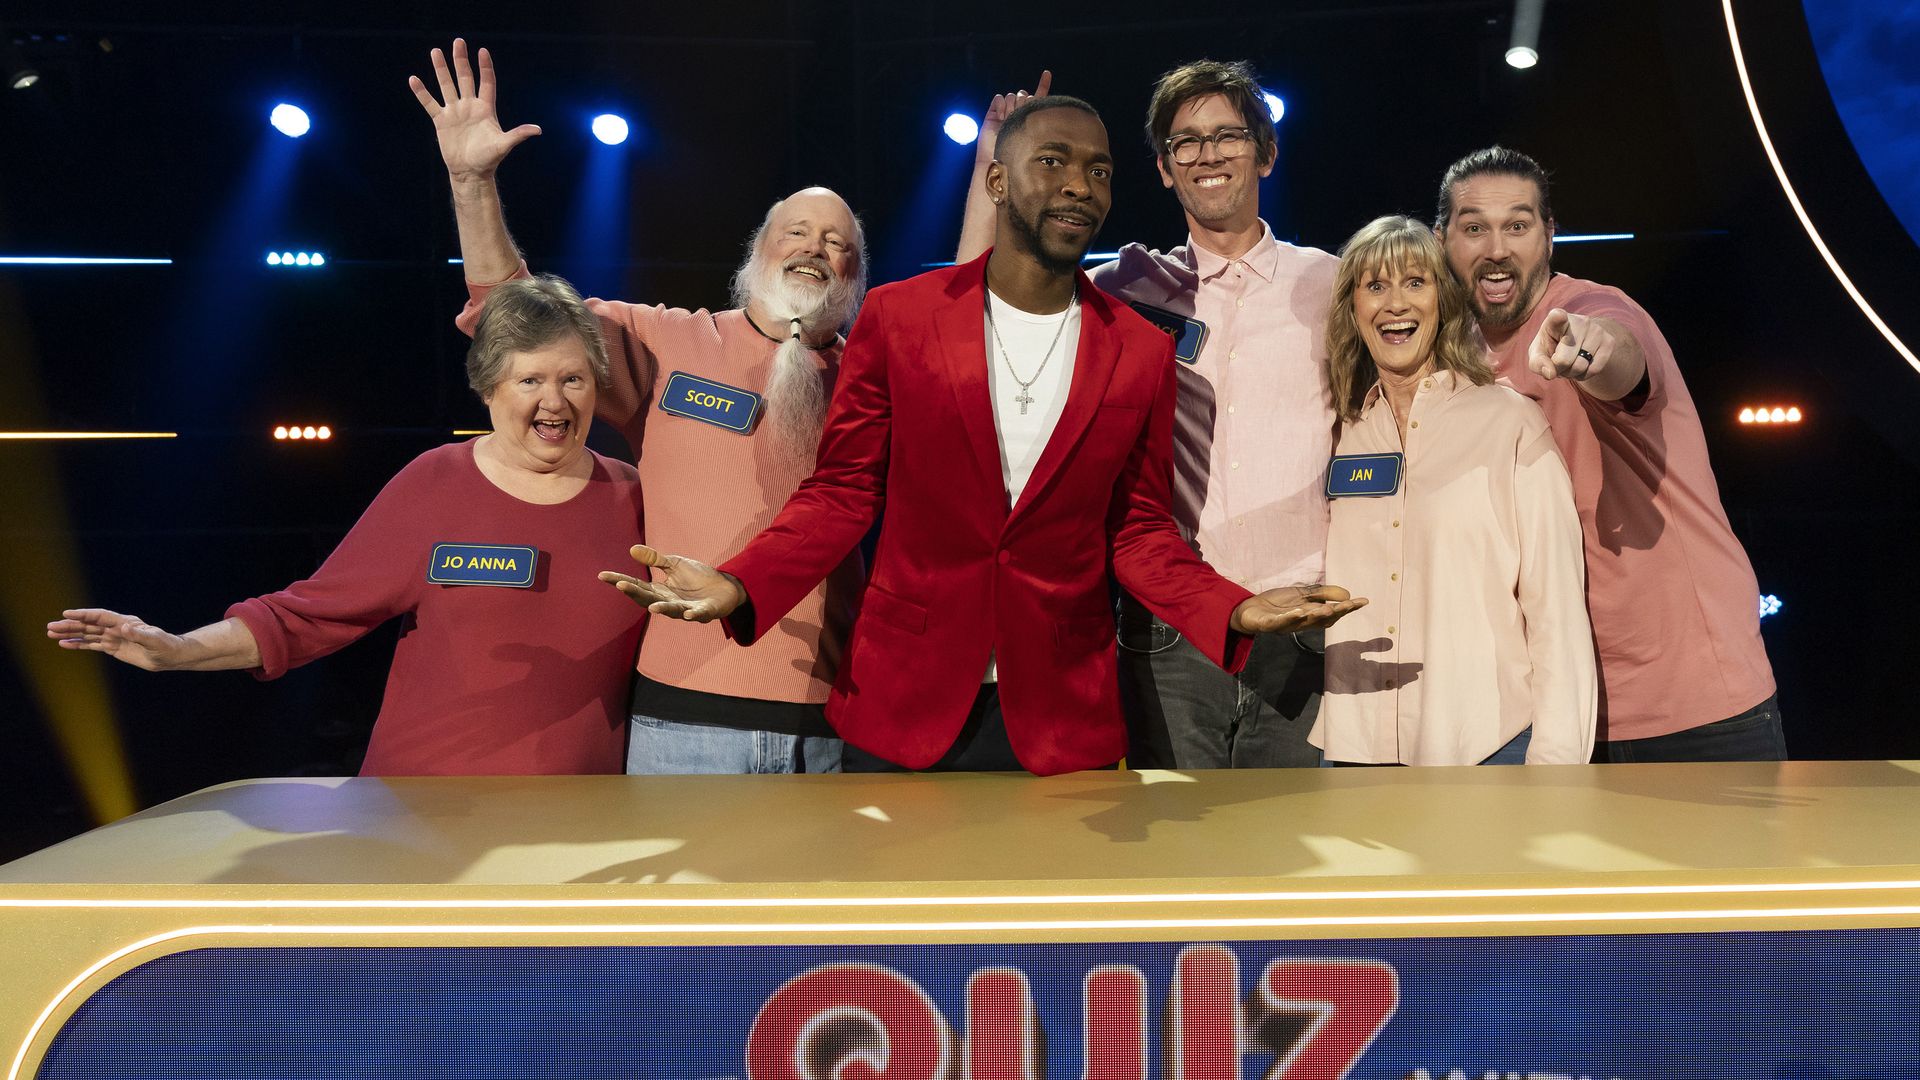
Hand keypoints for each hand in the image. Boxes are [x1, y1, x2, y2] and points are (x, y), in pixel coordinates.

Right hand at [47, 609, 189, 670]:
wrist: (170, 656)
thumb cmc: (165, 646)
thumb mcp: (155, 640)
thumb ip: (139, 634)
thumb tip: (124, 627)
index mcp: (125, 622)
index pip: (100, 616)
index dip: (84, 615)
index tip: (67, 614)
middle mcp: (116, 628)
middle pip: (89, 625)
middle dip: (70, 625)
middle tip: (50, 627)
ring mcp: (113, 637)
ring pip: (87, 634)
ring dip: (70, 634)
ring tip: (51, 634)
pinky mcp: (112, 647)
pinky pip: (92, 645)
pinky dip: (78, 645)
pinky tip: (64, 644)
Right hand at [408, 38, 540, 183]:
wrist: (470, 172)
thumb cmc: (489, 159)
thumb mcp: (503, 145)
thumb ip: (518, 134)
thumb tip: (538, 130)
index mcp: (485, 108)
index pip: (486, 82)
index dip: (485, 67)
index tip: (483, 51)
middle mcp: (469, 106)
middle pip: (465, 78)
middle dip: (461, 60)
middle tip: (458, 41)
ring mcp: (454, 112)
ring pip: (446, 85)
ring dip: (441, 69)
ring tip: (435, 51)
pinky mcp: (441, 121)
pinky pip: (429, 103)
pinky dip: (421, 92)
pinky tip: (413, 79)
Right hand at [598, 545, 745, 622]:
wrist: (725, 587)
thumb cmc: (697, 578)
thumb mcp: (674, 565)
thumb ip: (655, 560)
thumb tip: (632, 549)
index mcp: (660, 591)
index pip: (636, 586)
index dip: (620, 581)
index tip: (603, 576)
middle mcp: (669, 603)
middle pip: (649, 599)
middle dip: (635, 593)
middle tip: (621, 585)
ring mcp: (686, 609)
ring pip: (672, 610)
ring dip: (662, 609)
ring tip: (652, 607)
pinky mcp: (705, 611)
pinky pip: (699, 614)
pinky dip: (694, 614)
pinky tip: (689, 613)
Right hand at [977, 70, 1050, 158]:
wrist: (1000, 160)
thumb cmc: (1020, 152)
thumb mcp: (1034, 131)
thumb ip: (1036, 114)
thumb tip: (1035, 96)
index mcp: (1032, 116)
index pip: (1039, 96)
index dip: (1043, 84)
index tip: (1047, 73)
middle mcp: (1019, 112)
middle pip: (1024, 94)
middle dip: (1022, 103)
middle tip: (1018, 117)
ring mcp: (1006, 112)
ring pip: (1011, 95)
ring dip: (1011, 106)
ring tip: (1008, 120)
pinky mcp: (994, 112)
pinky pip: (999, 98)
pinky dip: (1000, 105)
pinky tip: (1000, 117)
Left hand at [1230, 585, 1365, 634]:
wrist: (1249, 610)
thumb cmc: (1278, 604)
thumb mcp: (1303, 595)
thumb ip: (1323, 594)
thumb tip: (1348, 595)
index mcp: (1310, 616)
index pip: (1332, 613)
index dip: (1347, 608)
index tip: (1363, 601)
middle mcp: (1301, 623)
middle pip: (1321, 619)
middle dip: (1335, 612)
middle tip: (1350, 605)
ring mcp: (1284, 625)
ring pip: (1303, 622)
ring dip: (1315, 616)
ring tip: (1327, 609)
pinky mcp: (1268, 624)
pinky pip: (1279, 622)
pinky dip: (1289, 618)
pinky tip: (1298, 611)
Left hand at [1527, 307, 1616, 382]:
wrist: (1576, 342)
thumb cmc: (1551, 347)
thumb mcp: (1538, 354)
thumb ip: (1538, 363)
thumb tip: (1550, 373)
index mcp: (1556, 319)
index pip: (1557, 317)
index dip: (1558, 317)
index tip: (1559, 316)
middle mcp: (1579, 321)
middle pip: (1564, 360)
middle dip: (1558, 369)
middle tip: (1558, 361)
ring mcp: (1596, 330)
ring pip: (1580, 367)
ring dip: (1571, 373)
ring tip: (1569, 362)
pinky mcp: (1609, 341)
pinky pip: (1594, 370)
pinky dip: (1584, 374)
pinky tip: (1581, 364)